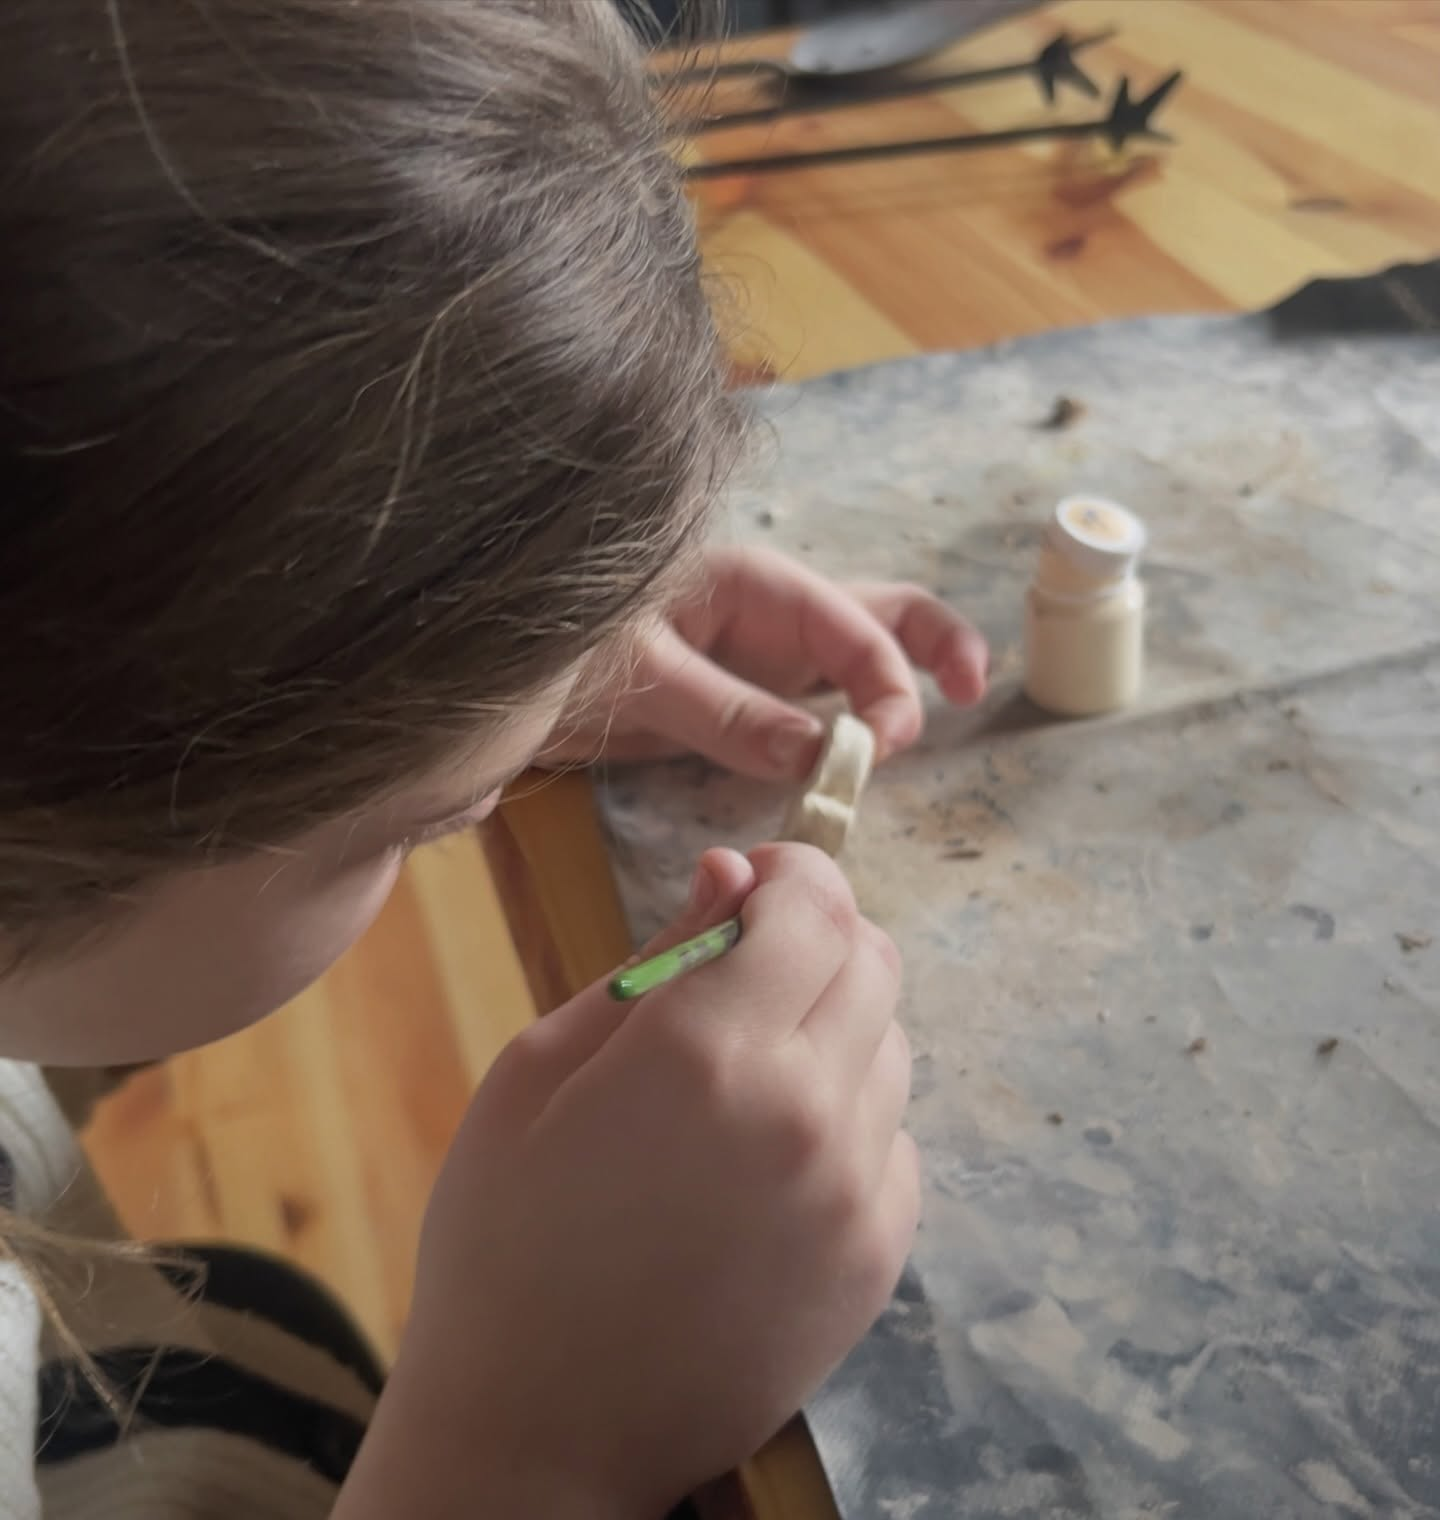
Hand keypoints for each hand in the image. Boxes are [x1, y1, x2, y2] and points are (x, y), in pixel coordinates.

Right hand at [332, 844, 916, 1519]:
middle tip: (745, 967)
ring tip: (749, 1071)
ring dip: (835, 1024)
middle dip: (815, 936)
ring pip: (892, 1044)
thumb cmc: (505, 1237)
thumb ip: (651, 959)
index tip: (751, 883)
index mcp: (705, 1050)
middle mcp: (804, 1111)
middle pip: (871, 960)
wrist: (538, 1430)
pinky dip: (851, 1115)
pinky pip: (896, 1137)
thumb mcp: (539, 1071)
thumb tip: (731, 875)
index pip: (813, 902)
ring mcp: (854, 1191)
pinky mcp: (879, 1257)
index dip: (789, 871)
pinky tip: (773, 1154)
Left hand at [542, 546, 988, 781]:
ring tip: (937, 716)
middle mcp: (765, 612)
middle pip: (877, 610)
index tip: (877, 748)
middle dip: (932, 642)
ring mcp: (754, 653)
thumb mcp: (638, 677)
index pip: (847, 624)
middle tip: (969, 690)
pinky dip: (847, 725)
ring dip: (899, 681)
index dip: (882, 681)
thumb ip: (727, 712)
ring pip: (852, 656)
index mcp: (747, 584)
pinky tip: (855, 759)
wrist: (486, 663)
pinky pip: (808, 706)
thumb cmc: (555, 646)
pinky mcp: (736, 695)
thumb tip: (819, 755)